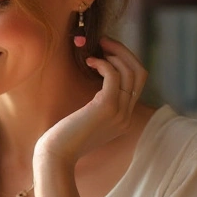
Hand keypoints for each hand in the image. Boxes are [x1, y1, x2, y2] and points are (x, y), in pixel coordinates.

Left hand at [36, 37, 147, 166]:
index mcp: (124, 118)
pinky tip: (90, 62)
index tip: (107, 51)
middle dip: (124, 52)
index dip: (125, 61)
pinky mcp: (107, 107)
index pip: (137, 82)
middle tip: (104, 42)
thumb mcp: (87, 119)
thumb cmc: (64, 135)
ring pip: (131, 72)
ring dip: (115, 54)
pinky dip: (104, 64)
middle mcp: (126, 115)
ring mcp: (120, 112)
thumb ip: (98, 104)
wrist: (56, 154)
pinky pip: (115, 76)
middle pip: (140, 73)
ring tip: (96, 49)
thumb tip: (99, 76)